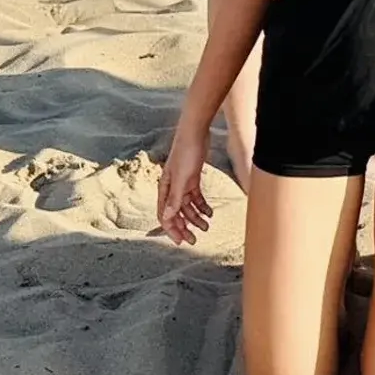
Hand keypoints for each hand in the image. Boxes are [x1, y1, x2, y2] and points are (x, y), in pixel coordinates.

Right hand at [157, 123, 212, 244]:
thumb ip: (174, 198)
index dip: (172, 229)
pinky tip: (210, 213)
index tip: (181, 241)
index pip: (165, 215)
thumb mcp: (181, 177)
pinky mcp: (192, 178)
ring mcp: (182, 183)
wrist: (195, 132)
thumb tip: (167, 217)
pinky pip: (196, 197)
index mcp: (165, 189)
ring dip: (195, 218)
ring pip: (187, 206)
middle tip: (194, 240)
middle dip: (184, 227)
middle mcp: (172, 188)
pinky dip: (202, 206)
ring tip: (206, 227)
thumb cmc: (186, 153)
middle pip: (176, 213)